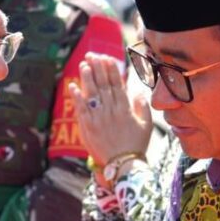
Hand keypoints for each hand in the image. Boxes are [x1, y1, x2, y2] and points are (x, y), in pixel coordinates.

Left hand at [68, 53, 150, 167]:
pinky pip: (81, 109)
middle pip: (103, 85)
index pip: (117, 84)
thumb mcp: (146, 125)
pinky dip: (77, 97)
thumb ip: (142, 107)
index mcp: (125, 109)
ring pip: (92, 94)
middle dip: (98, 68)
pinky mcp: (88, 127)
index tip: (107, 58)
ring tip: (83, 65)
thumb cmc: (136, 145)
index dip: (111, 70)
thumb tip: (137, 92)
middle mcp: (112, 111)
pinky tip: (73, 86)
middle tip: (92, 55)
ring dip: (87, 78)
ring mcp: (99, 118)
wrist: (123, 165)